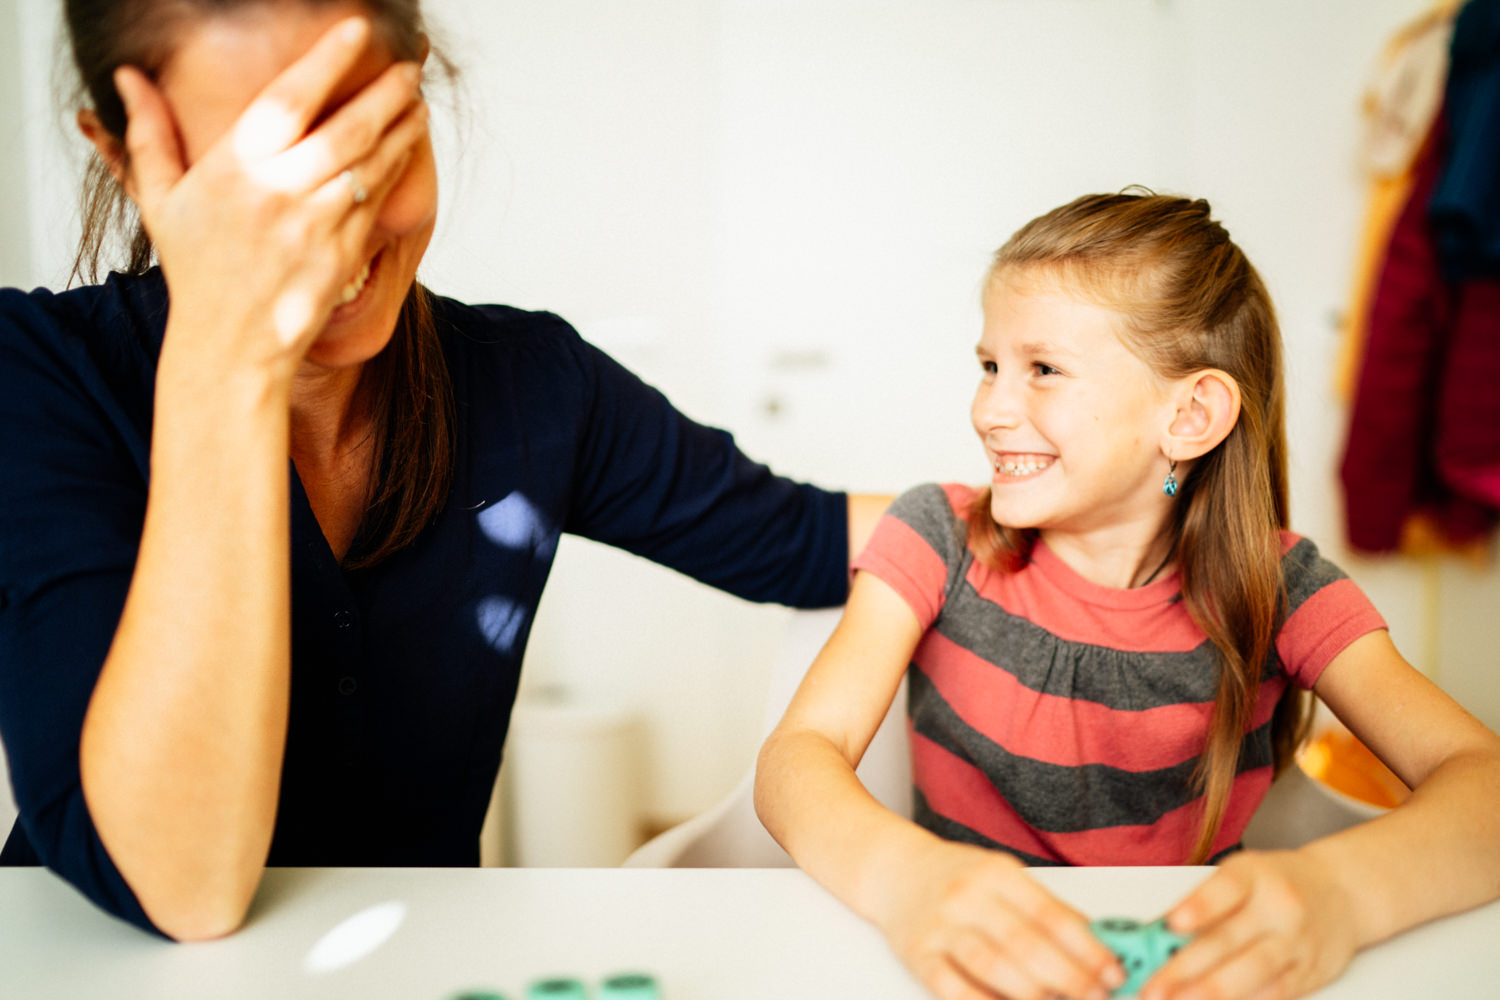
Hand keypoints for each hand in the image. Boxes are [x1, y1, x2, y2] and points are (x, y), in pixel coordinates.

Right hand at [112, 16, 428, 379]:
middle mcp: (282, 191)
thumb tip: (128, 78)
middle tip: (408, 70)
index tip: (357, 31)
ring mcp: (319, 224)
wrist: (231, 343)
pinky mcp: (346, 253)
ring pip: (372, 162)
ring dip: (401, 129)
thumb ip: (149, 134)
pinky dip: (395, 169)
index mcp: (236, 168)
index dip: (329, 59)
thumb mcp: (161, 200)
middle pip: (348, 127)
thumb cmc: (196, 270)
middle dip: (386, 93)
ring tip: (418, 104)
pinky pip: (377, 200)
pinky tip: (405, 149)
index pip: (292, 97)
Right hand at [876, 839, 1123, 999]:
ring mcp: (939, 927)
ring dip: (1034, 995)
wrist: (893, 871)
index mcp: (995, 873)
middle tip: (1097, 997)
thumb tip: (1099, 946)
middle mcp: (966, 896)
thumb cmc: (956, 878)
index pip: (1050, 913)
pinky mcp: (917, 956)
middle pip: (1025, 943)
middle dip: (1069, 977)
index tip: (1114, 973)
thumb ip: (1046, 910)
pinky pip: (954, 989)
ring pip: (992, 967)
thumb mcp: (1003, 878)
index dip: (1087, 948)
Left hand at [1141, 850, 1358, 999]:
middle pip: (1228, 939)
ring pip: (1252, 972)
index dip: (1199, 906)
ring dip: (1212, 992)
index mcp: (1254, 874)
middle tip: (1154, 987)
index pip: (1226, 888)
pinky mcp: (1311, 972)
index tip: (1172, 924)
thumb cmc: (1278, 882)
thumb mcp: (1244, 874)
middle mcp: (1278, 907)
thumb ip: (1205, 902)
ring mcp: (1297, 942)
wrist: (1342, 891)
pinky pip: (1276, 993)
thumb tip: (1157, 934)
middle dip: (1185, 968)